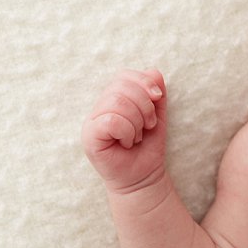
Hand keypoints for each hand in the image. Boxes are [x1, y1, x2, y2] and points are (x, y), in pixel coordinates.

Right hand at [82, 69, 167, 193]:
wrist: (144, 176)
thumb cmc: (147, 146)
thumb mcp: (157, 115)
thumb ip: (156, 93)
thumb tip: (153, 71)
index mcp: (112, 99)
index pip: (124, 76)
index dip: (144, 82)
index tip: (158, 98)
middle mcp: (98, 108)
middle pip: (121, 87)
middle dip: (145, 105)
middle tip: (147, 125)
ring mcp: (91, 122)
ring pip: (117, 102)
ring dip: (137, 120)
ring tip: (137, 136)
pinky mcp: (89, 137)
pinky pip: (111, 121)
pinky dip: (128, 131)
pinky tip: (128, 142)